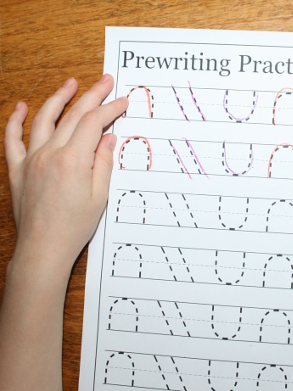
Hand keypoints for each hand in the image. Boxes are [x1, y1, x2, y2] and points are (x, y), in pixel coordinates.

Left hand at [4, 75, 127, 275]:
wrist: (44, 248)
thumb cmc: (73, 227)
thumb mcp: (99, 196)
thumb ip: (102, 163)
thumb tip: (108, 138)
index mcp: (73, 161)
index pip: (94, 124)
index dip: (110, 109)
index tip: (122, 101)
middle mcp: (50, 154)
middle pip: (73, 116)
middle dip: (92, 96)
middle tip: (105, 82)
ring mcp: (31, 160)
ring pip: (44, 120)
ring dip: (59, 99)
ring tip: (71, 84)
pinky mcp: (18, 169)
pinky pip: (13, 139)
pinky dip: (16, 120)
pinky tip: (22, 106)